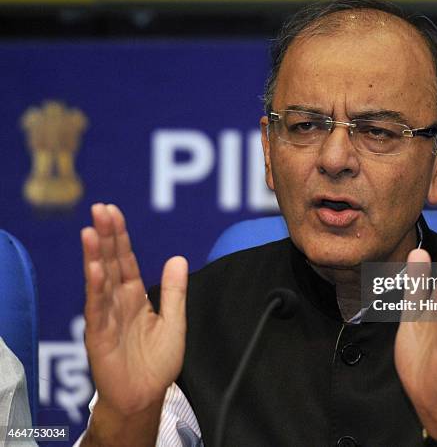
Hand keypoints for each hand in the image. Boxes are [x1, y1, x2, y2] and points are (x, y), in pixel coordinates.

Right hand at [81, 203, 187, 416]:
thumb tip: (178, 257)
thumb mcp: (174, 321)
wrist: (146, 396)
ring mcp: (106, 317)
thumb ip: (175, 291)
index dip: (119, 236)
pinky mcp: (99, 336)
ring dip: (95, 256)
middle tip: (100, 208)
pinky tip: (95, 269)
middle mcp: (117, 302)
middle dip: (106, 236)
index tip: (113, 211)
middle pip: (110, 262)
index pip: (125, 259)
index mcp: (134, 296)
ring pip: (99, 281)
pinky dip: (96, 289)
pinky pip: (97, 309)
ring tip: (91, 231)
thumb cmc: (157, 362)